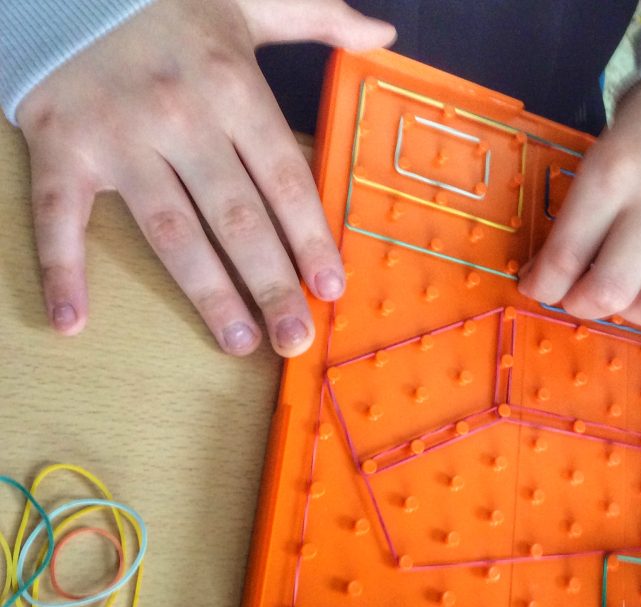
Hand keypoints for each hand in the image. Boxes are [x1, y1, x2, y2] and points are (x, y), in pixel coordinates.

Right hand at [17, 0, 395, 355]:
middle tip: (296, 337)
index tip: (331, 286)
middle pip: (237, 218)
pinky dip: (61, 270)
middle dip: (272, 284)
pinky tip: (74, 321)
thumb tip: (384, 36)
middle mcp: (181, 117)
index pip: (284, 179)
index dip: (310, 237)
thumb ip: (319, 18)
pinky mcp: (59, 146)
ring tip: (238, 341)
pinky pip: (58, 217)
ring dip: (207, 294)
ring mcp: (117, 136)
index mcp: (233, 86)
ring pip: (171, 232)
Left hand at [518, 67, 640, 328]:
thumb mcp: (605, 153)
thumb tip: (551, 278)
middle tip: (583, 297)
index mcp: (614, 173)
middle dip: (584, 305)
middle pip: (611, 291)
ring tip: (630, 296)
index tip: (540, 288)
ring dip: (634, 315)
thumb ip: (582, 213)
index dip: (544, 286)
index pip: (565, 256)